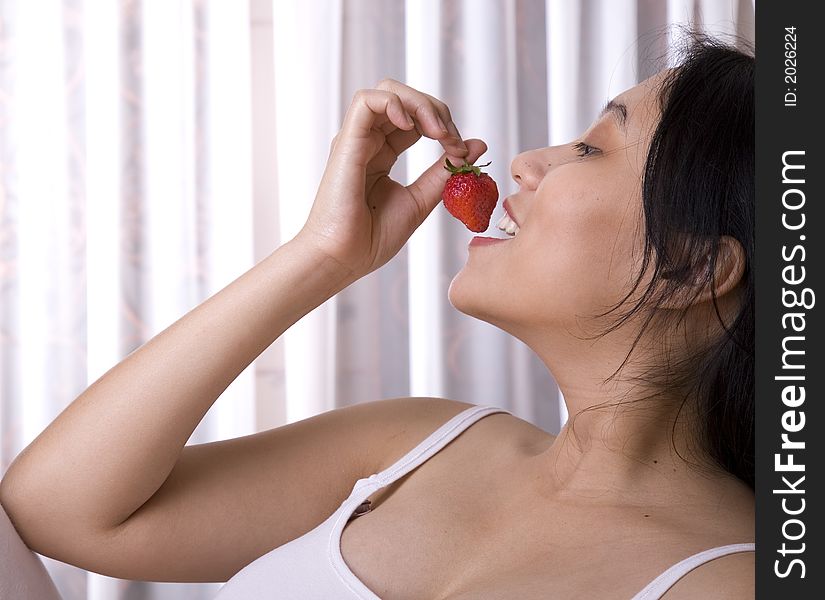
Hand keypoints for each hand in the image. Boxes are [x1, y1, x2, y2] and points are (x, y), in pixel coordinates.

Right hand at [295, 78, 487, 281]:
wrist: (343, 259)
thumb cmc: (371, 239)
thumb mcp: (420, 201)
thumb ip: (445, 172)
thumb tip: (477, 145)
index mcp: (382, 153)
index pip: (416, 118)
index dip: (444, 125)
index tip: (461, 153)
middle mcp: (368, 141)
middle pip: (405, 98)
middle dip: (437, 110)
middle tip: (452, 141)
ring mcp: (356, 139)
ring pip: (388, 91)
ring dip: (421, 104)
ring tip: (438, 133)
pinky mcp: (346, 143)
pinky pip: (366, 101)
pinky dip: (394, 103)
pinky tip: (411, 126)